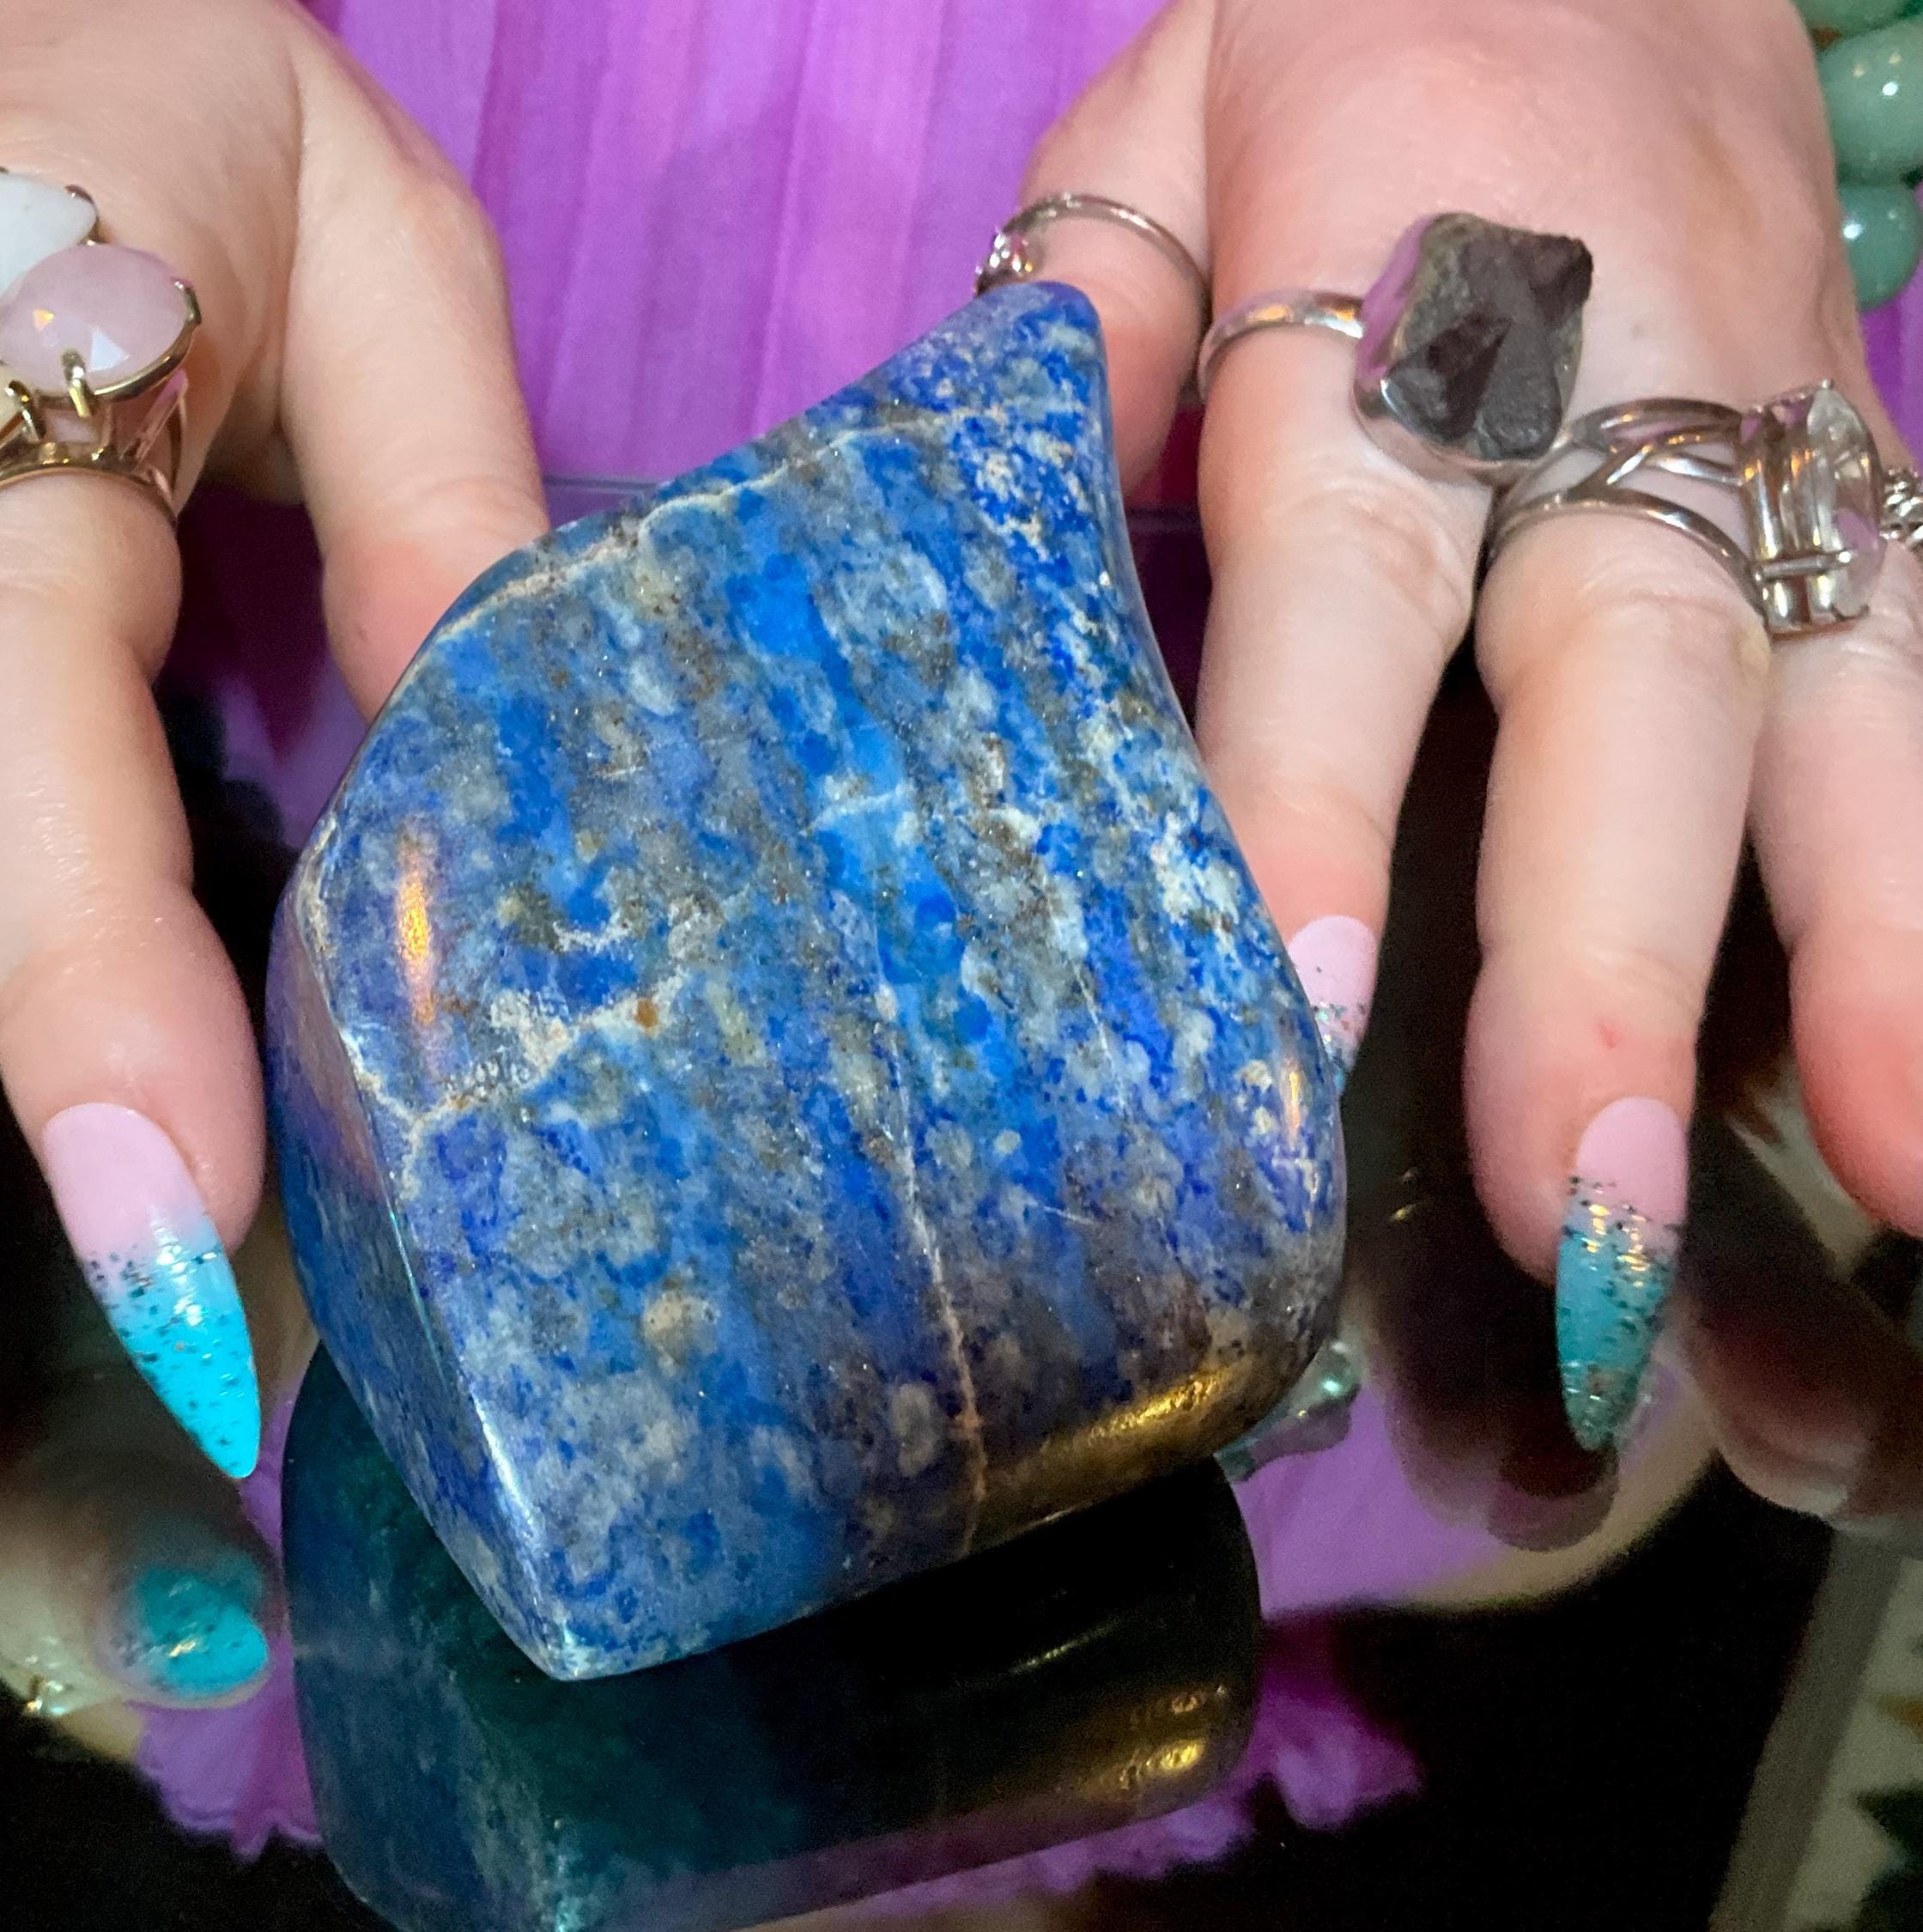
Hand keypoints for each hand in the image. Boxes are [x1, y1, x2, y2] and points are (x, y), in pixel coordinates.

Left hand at [1010, 0, 1922, 1529]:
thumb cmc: (1333, 50)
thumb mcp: (1153, 135)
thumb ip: (1075, 340)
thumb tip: (976, 561)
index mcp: (1400, 280)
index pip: (1343, 565)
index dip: (1320, 791)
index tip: (1302, 1005)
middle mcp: (1616, 378)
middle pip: (1624, 683)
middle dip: (1606, 953)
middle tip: (1573, 1203)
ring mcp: (1777, 436)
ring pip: (1847, 707)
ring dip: (1871, 965)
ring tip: (1891, 1195)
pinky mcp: (1870, 482)